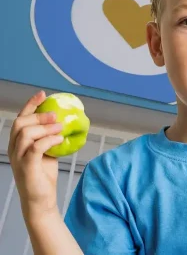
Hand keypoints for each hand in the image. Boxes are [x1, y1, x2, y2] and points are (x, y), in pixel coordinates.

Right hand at [8, 91, 63, 218]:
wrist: (40, 201)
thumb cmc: (43, 176)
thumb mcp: (47, 153)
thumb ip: (49, 139)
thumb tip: (64, 124)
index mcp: (17, 144)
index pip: (20, 120)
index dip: (30, 105)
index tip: (43, 94)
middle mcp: (14, 150)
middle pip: (20, 124)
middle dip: (39, 116)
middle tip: (56, 115)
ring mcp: (19, 159)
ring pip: (26, 134)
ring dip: (45, 127)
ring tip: (61, 127)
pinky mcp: (27, 167)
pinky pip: (35, 148)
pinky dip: (49, 140)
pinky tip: (60, 139)